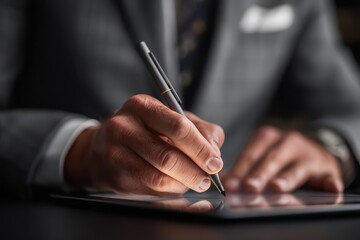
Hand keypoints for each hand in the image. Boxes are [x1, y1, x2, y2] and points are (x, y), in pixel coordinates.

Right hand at [64, 94, 224, 194]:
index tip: (215, 163)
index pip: (178, 127)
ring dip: (183, 185)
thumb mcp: (171, 119)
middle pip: (168, 157)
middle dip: (195, 172)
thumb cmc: (145, 130)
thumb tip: (214, 154)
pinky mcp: (114, 177)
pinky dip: (169, 192)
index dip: (201, 149)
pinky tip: (174, 186)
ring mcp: (115, 154)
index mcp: (142, 106)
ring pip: (159, 178)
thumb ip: (200, 130)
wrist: (102, 146)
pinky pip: (150, 191)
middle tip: (207, 179)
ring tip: (193, 183)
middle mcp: (123, 127)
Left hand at [223, 126, 342, 192]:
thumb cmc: (280, 157)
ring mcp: (309, 154)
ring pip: (297, 168)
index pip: (251, 154)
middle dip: (259, 174)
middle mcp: (288, 141)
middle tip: (249, 187)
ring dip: (287, 178)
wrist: (315, 151)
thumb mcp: (262, 155)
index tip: (230, 184)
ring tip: (277, 188)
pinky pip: (328, 177)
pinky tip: (330, 188)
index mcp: (267, 137)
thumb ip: (245, 167)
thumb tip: (224, 181)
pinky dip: (330, 183)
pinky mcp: (327, 169)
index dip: (240, 169)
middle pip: (271, 160)